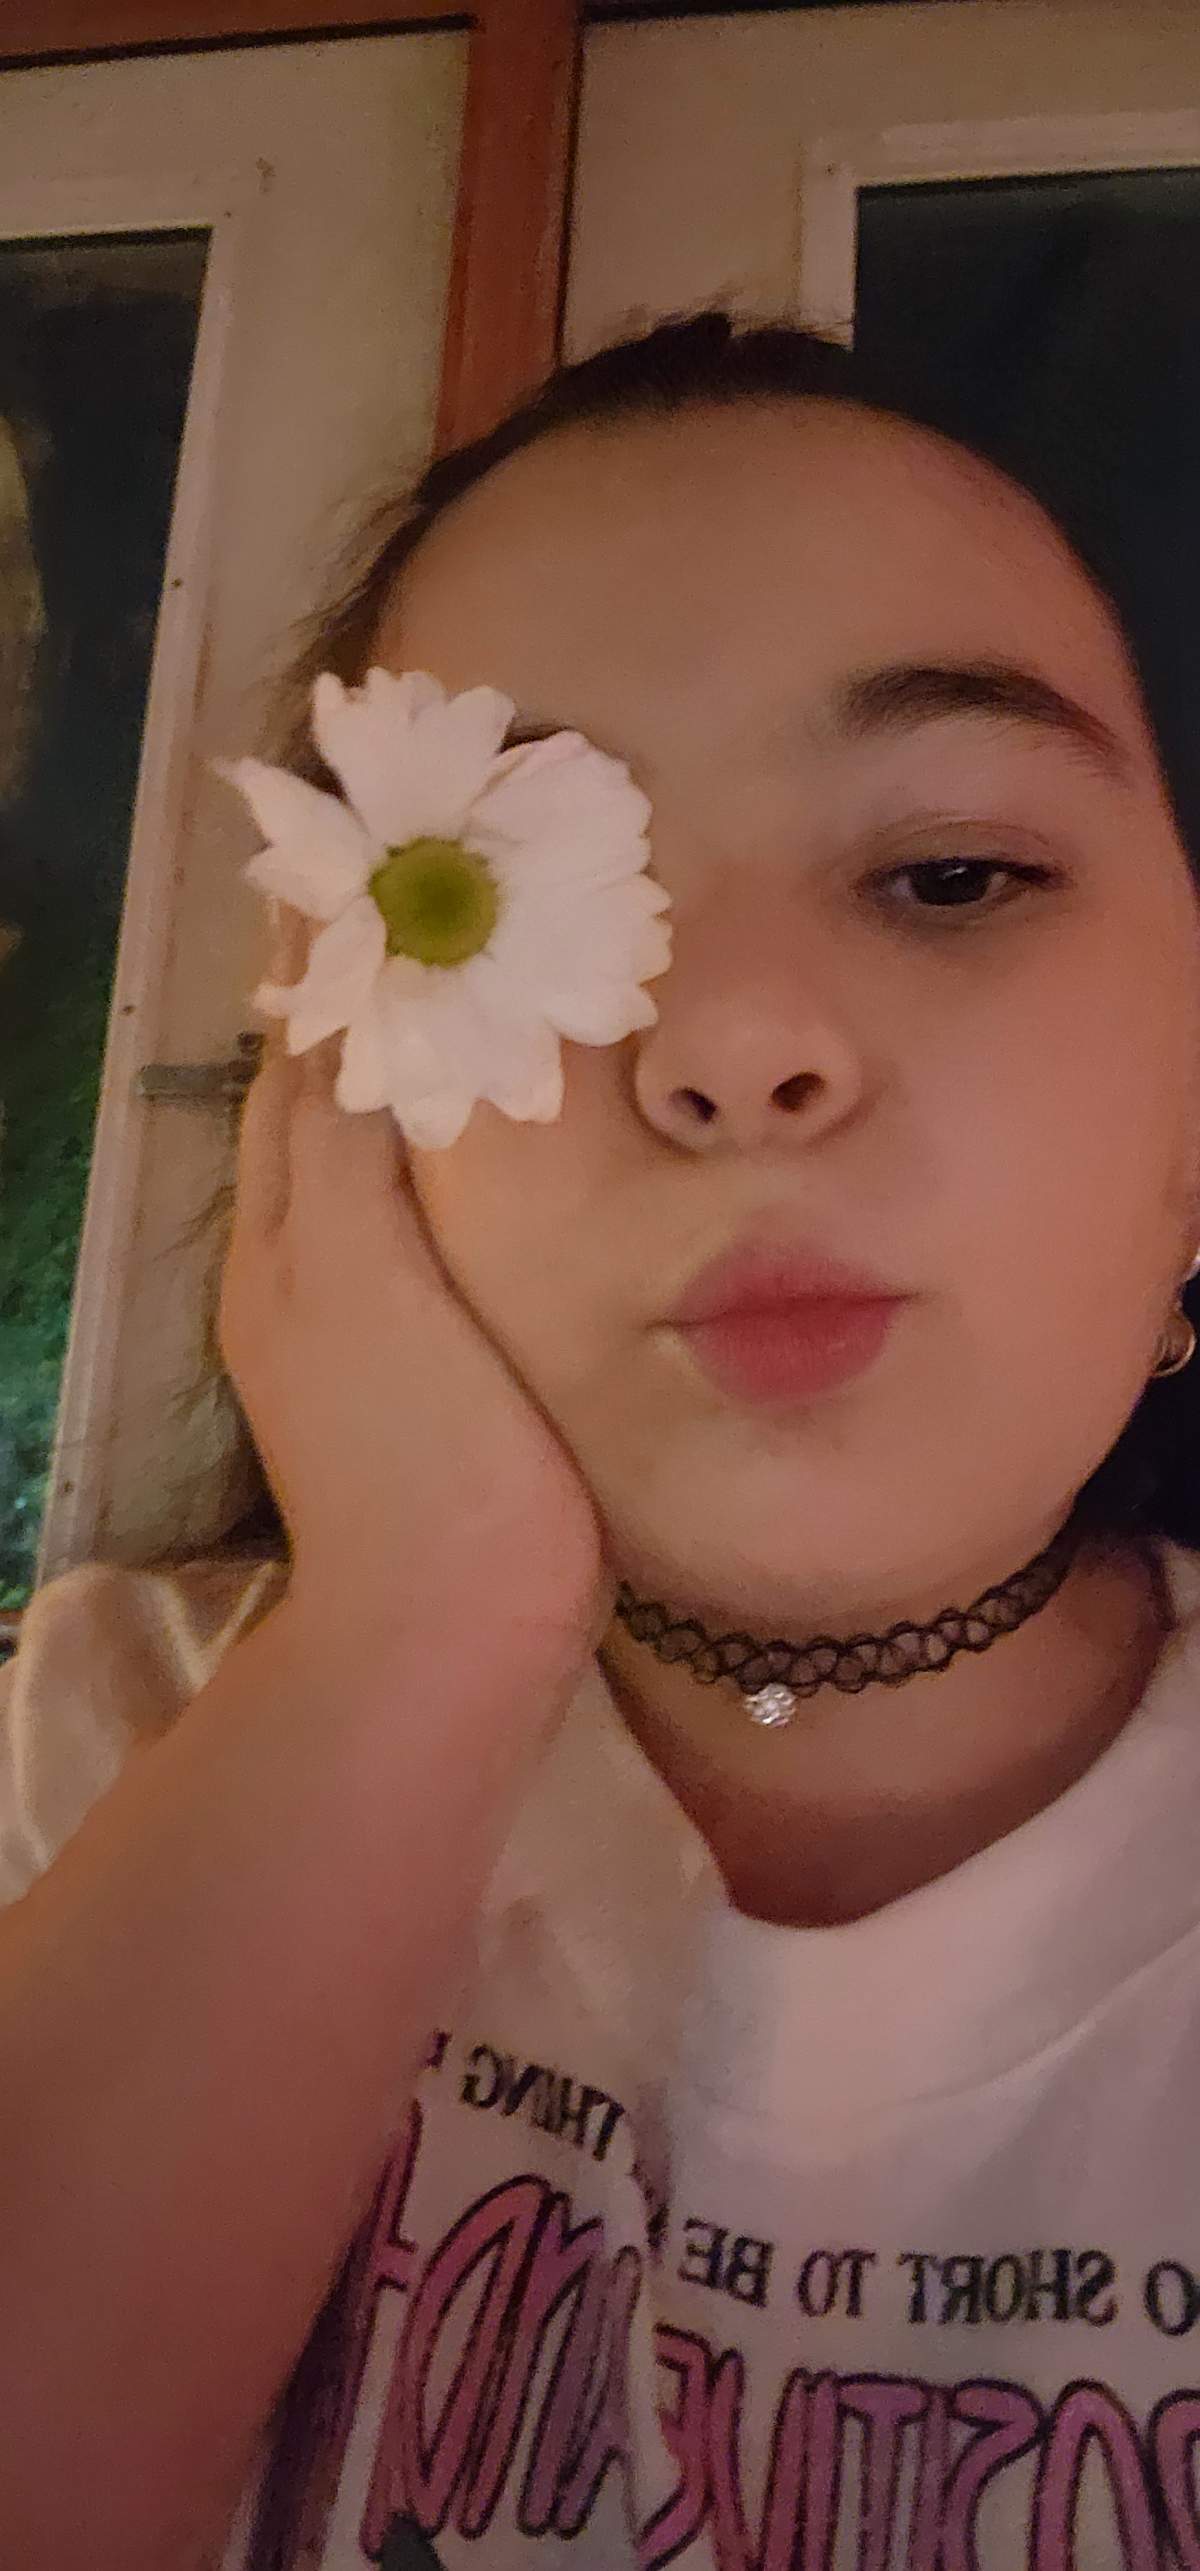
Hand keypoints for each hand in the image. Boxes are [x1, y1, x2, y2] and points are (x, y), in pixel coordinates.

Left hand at [218, 956, 605, 1680]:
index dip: (330, 985)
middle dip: (363, 1024)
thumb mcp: (363, 1274)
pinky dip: (447, 1165)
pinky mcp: (424, 1374)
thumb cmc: (420, 1446)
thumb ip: (350, 1148)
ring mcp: (360, 1329)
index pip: (297, 1074)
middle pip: (320, 1115)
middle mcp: (304, 1270)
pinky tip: (507, 1152)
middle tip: (437, 927)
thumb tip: (357, 1023)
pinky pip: (424, 1230)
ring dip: (406, 1090)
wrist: (452, 1627)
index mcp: (286, 1238)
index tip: (378, 890)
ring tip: (477, 1010)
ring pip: (372, 1170)